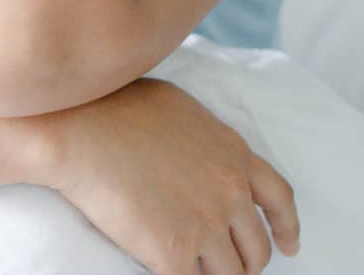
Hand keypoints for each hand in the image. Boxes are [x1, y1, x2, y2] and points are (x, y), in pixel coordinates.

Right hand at [34, 76, 300, 273]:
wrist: (74, 127)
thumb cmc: (110, 105)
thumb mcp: (177, 107)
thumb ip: (205, 137)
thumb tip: (205, 152)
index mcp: (233, 155)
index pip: (280, 199)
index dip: (287, 228)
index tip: (288, 246)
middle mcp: (229, 192)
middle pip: (257, 247)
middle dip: (243, 261)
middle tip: (223, 264)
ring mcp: (204, 224)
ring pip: (229, 273)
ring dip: (211, 274)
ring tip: (190, 267)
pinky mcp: (173, 250)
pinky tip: (165, 269)